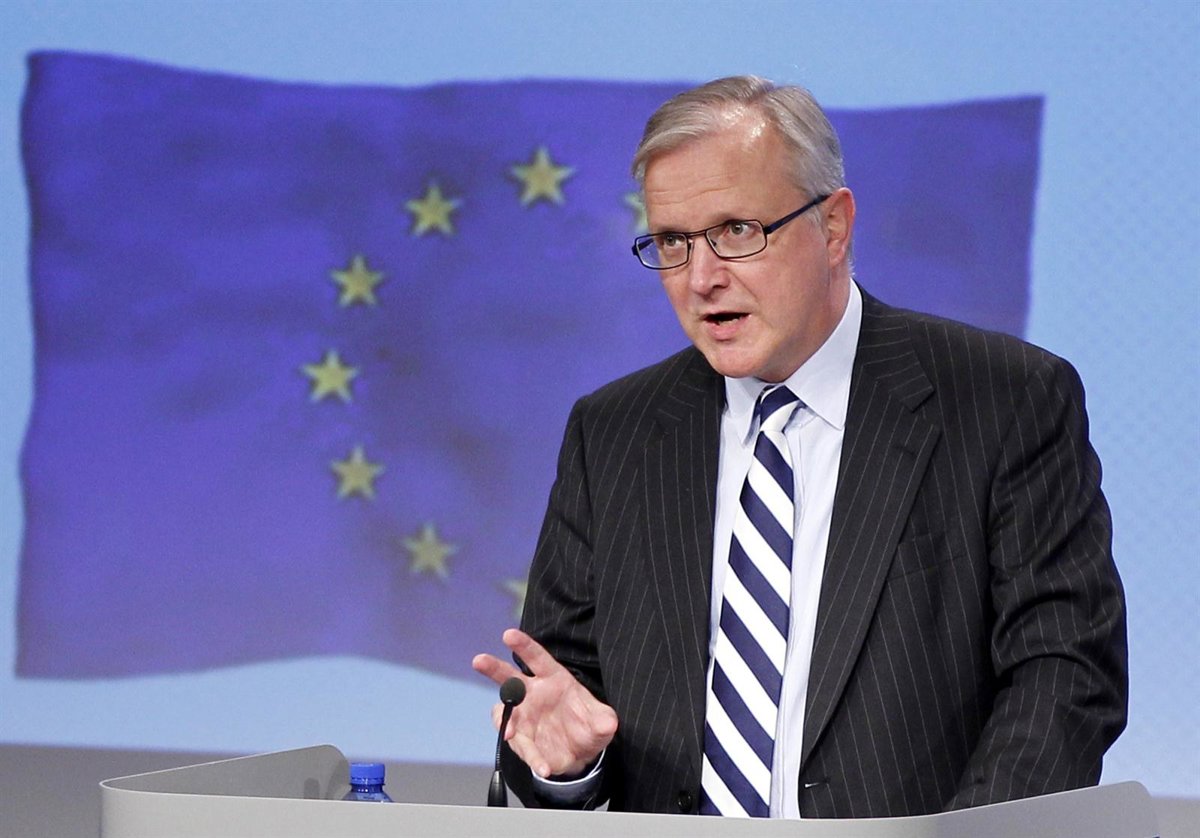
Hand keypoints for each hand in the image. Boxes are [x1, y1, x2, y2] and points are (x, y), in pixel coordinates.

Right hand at [472, 628, 617, 777]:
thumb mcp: (602, 722)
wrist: (580, 754)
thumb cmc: (588, 725)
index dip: (523, 645)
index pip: (536, 657)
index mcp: (552, 678)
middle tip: (479, 661)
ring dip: (504, 721)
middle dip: (493, 667)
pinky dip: (530, 756)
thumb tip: (607, 724)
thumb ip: (604, 720)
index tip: (508, 634)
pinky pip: (519, 745)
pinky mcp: (521, 739)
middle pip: (508, 677)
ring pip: (504, 712)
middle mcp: (533, 694)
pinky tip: (542, 766)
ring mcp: (523, 716)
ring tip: (510, 733)